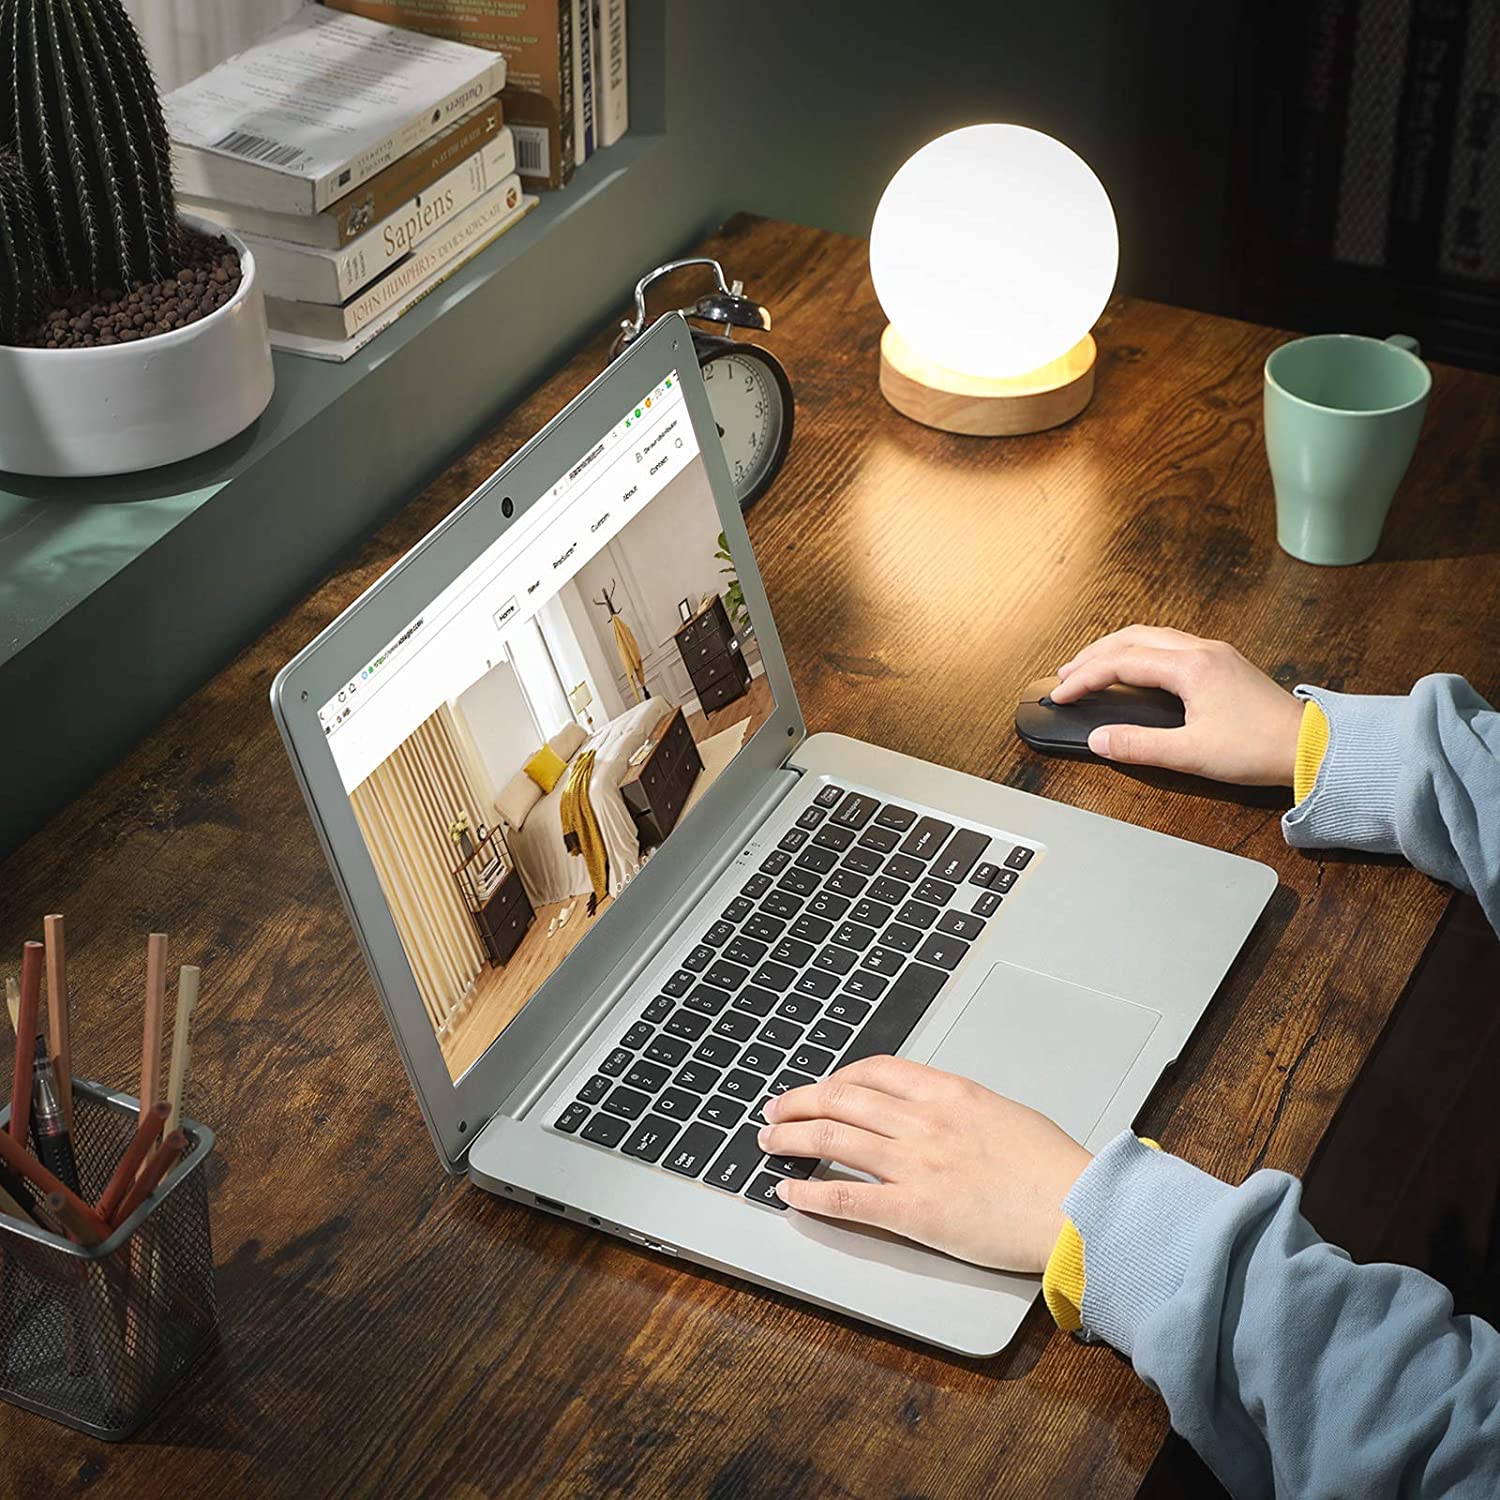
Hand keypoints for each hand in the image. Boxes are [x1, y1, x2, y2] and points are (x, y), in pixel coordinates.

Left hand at [758, 1056, 1091, 1273]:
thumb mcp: (1001, 1111)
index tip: (820, 1087)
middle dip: (797, 1102)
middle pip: (840, 1099)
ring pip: (832, 1138)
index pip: (873, 1070)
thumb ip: (957, 1105)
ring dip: (790, 1138)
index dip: (836, 1077)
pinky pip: (845, 1197)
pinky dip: (809, 1192)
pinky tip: (788, 1191)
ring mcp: (915, 1165)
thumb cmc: (1051, 1166)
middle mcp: (923, 1121)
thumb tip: (927, 1107)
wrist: (1076, 1209)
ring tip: (767, 1142)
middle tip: (773, 1111)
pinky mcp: (913, 1211)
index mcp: (947, 1091)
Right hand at [1048, 625, 1303, 784]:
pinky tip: (1134, 668)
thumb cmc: (1259, 748)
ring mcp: (1214, 653)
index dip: (1084, 678)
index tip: (1061, 695)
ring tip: (1091, 667)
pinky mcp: (1222, 664)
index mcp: (1190, 666)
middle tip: (1066, 674)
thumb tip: (1099, 740)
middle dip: (1093, 655)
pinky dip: (1140, 652)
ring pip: (1151, 636)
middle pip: (1132, 638)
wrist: (1310, 746)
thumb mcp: (1190, 754)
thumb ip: (1138, 745)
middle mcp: (1201, 650)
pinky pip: (1170, 644)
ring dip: (1116, 649)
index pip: (1120, 663)